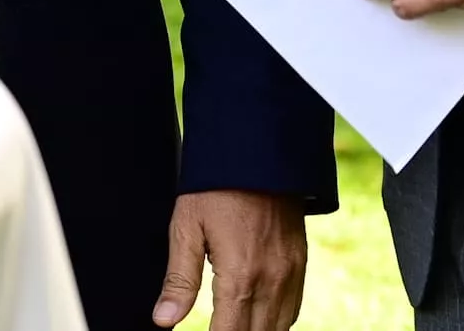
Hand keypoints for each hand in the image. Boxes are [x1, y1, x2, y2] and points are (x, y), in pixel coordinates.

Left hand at [154, 190, 305, 330]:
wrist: (258, 151)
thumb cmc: (216, 186)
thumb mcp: (187, 227)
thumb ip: (179, 280)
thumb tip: (163, 321)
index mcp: (240, 276)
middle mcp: (271, 281)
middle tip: (216, 328)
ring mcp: (290, 273)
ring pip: (277, 330)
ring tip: (232, 327)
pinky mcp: (300, 263)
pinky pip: (292, 311)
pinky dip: (275, 323)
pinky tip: (256, 320)